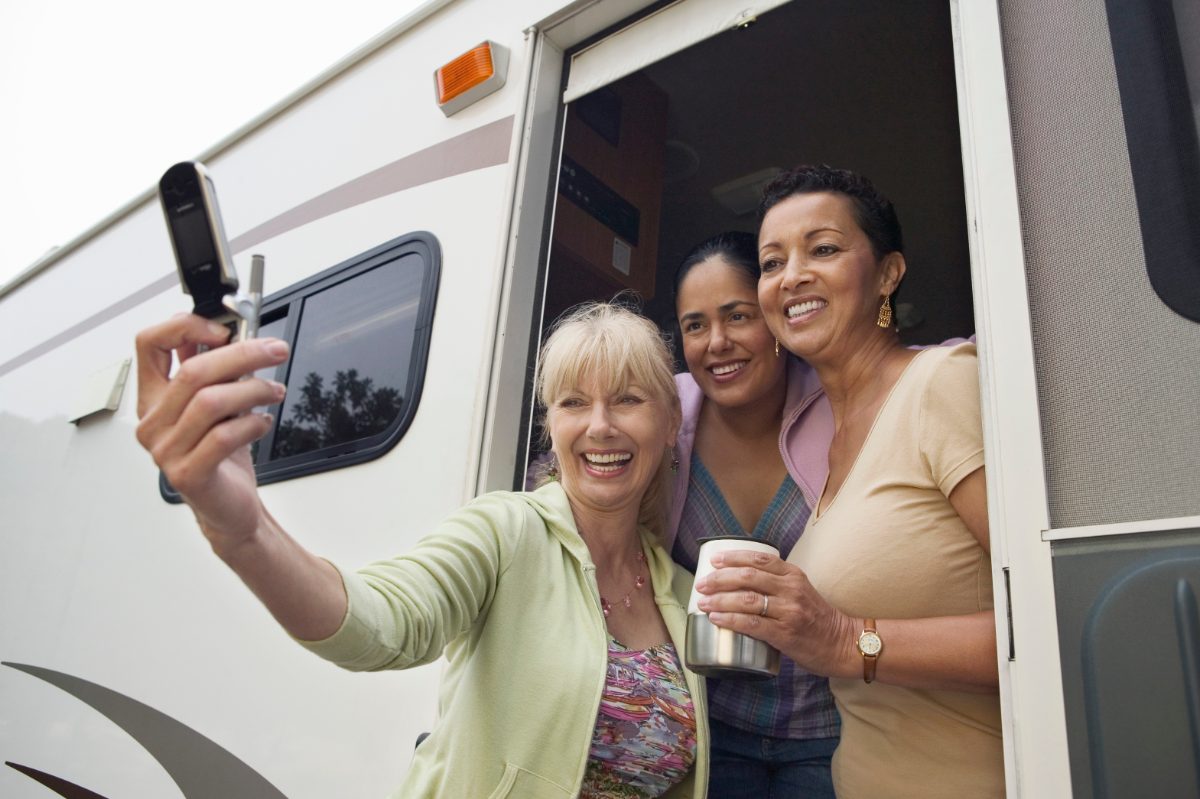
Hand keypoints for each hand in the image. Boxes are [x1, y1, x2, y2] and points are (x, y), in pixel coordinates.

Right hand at [135, 314, 288, 553]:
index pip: (148, 344)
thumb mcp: (216, 405)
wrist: (229, 507)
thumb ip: (214, 371)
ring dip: (253, 389)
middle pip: (192, 371)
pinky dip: (251, 423)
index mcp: (153, 398)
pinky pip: (223, 436)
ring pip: (210, 402)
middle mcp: (153, 422)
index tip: (224, 329)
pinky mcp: (188, 474)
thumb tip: (233, 333)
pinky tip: (263, 422)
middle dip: (242, 354)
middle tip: (275, 350)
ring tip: (275, 392)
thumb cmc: (221, 455)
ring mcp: (166, 450)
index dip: (184, 327)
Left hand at [694, 549, 857, 678]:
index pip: (759, 559)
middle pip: (748, 577)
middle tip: (702, 584)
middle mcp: (791, 589)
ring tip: (702, 602)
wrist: (841, 644)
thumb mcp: (800, 590)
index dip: (733, 557)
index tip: (714, 560)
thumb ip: (776, 584)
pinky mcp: (785, 634)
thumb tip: (738, 581)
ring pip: (746, 600)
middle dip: (720, 578)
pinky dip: (730, 620)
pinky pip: (751, 624)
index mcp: (793, 575)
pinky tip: (716, 618)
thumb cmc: (816, 618)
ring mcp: (788, 612)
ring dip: (719, 600)